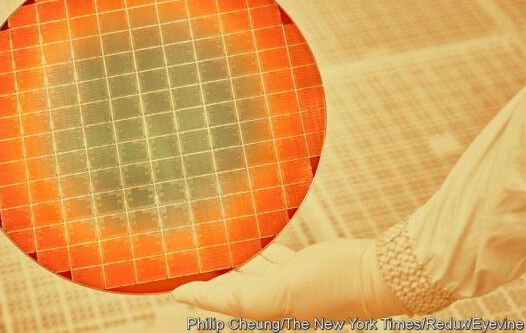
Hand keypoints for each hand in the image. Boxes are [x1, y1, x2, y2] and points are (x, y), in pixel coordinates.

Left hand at [172, 239, 405, 319]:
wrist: (377, 273)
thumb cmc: (331, 286)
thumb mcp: (276, 295)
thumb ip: (233, 298)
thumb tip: (184, 296)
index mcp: (266, 310)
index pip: (222, 300)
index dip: (199, 293)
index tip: (176, 287)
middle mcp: (276, 299)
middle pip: (235, 285)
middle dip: (215, 275)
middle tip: (194, 259)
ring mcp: (291, 283)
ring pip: (253, 270)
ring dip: (235, 260)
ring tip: (216, 247)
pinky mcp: (305, 267)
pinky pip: (274, 258)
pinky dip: (261, 252)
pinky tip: (253, 241)